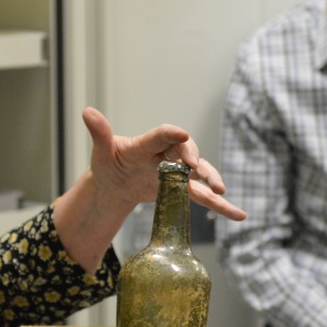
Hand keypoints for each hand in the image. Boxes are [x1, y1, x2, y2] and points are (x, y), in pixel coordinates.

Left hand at [54, 108, 244, 270]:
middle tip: (194, 165)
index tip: (182, 135)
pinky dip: (222, 206)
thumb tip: (87, 112)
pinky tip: (239, 215)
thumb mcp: (102, 152)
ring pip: (199, 172)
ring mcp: (177, 171)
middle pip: (185, 151)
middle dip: (192, 157)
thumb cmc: (109, 164)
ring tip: (220, 189)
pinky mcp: (183, 188)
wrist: (116, 183)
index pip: (161, 135)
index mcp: (146, 144)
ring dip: (212, 178)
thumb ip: (100, 134)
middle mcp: (166, 154)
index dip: (172, 134)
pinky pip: (204, 196)